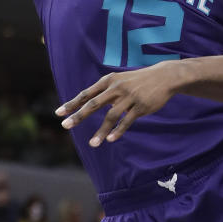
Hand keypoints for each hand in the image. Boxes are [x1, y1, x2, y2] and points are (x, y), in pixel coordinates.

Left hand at [55, 61, 181, 146]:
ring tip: (92, 144)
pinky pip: (127, 121)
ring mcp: (129, 97)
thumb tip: (87, 104)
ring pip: (111, 116)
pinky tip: (110, 139)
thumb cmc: (138, 80)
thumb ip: (105, 91)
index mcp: (110, 81)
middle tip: (65, 126)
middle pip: (94, 103)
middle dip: (79, 115)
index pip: (87, 93)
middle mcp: (117, 88)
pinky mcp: (141, 106)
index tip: (58, 113)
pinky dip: (118, 131)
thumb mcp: (120, 80)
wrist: (164, 76)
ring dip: (100, 131)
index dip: (72, 103)